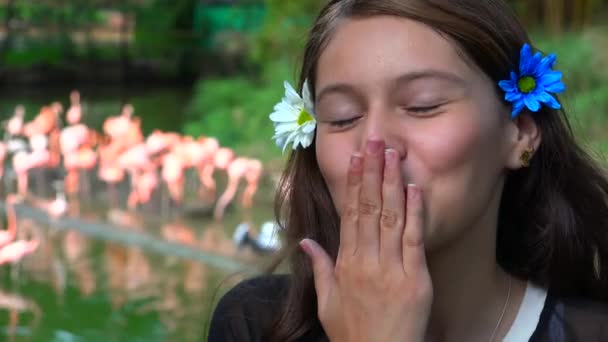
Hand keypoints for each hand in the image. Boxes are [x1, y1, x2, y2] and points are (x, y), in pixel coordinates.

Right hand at [300, 139, 432, 341]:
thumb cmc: (353, 333)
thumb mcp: (327, 302)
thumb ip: (319, 268)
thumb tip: (307, 241)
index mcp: (346, 263)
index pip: (350, 214)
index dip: (353, 184)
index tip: (355, 159)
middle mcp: (366, 261)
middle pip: (369, 208)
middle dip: (372, 172)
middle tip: (375, 142)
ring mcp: (391, 269)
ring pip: (390, 217)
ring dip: (391, 183)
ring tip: (393, 154)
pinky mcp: (415, 279)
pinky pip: (414, 240)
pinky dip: (414, 213)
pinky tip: (414, 189)